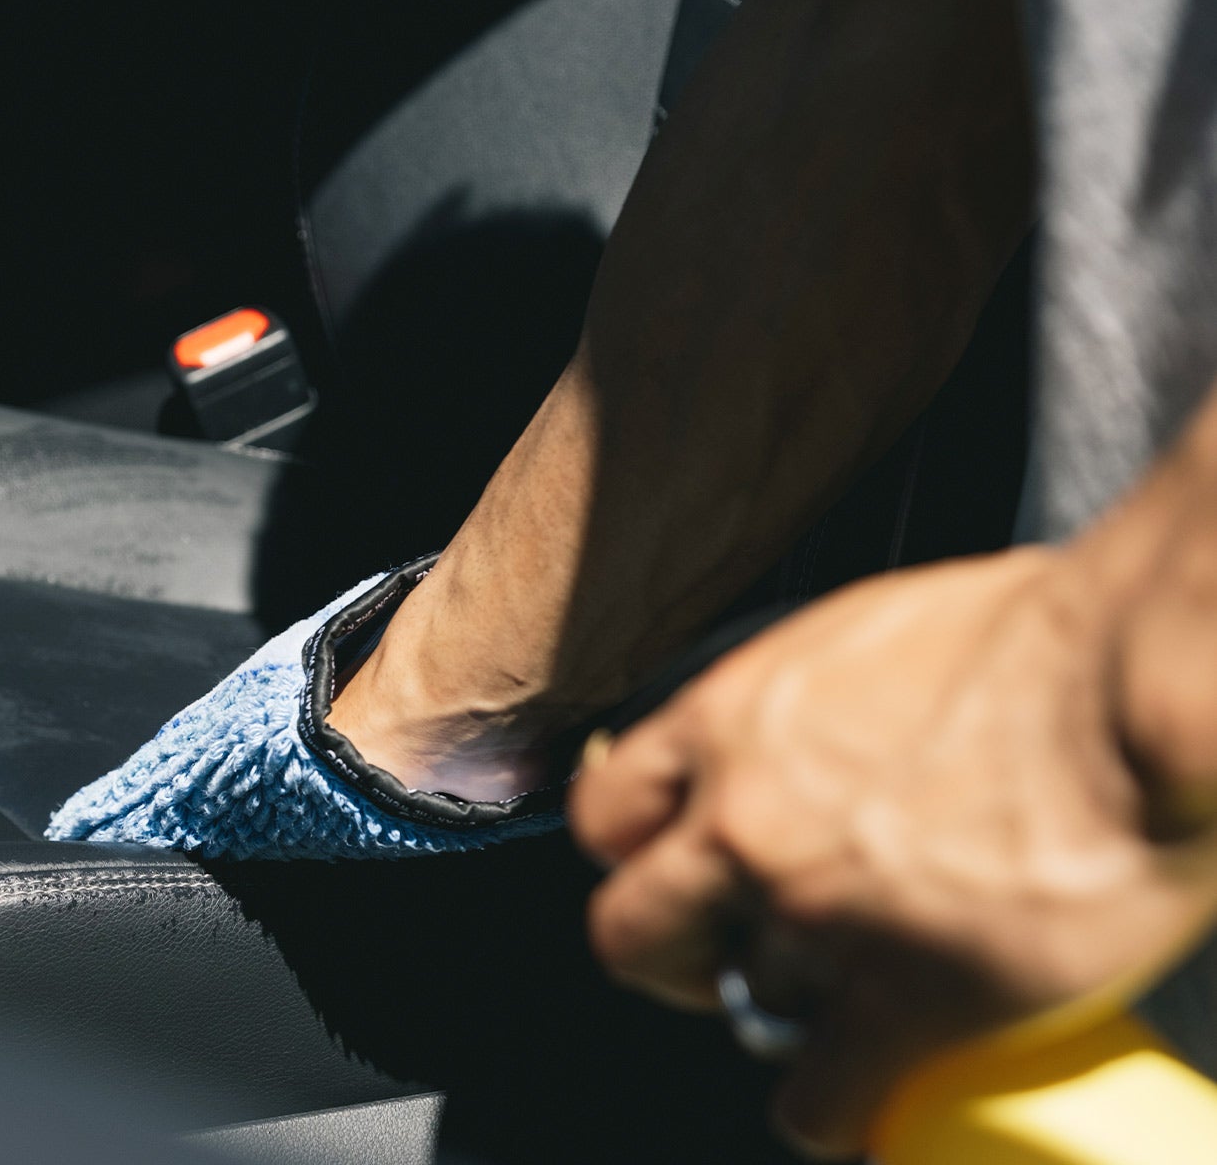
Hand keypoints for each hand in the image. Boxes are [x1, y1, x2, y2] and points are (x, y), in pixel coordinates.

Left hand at [568, 547, 1216, 1156]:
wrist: (1130, 677)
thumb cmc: (1035, 633)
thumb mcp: (868, 633)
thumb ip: (808, 705)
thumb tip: (820, 735)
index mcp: (733, 720)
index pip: (609, 811)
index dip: (639, 854)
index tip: (670, 869)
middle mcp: (747, 818)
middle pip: (634, 926)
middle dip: (671, 952)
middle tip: (716, 958)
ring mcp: (816, 915)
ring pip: (748, 1003)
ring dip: (788, 1011)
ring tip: (834, 1005)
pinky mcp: (905, 998)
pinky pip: (822, 1094)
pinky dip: (831, 1107)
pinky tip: (854, 1098)